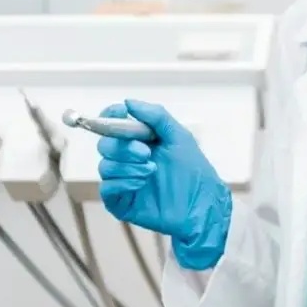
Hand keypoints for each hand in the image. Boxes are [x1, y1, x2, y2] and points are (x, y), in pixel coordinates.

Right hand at [96, 99, 231, 269]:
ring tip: (151, 170)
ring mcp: (123, 180)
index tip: (120, 112)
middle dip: (124, 146)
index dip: (110, 117)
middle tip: (147, 153)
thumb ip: (156, 116)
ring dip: (127, 166)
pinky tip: (141, 183)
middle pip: (105, 144)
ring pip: (105, 166)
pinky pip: (107, 188)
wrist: (201, 205)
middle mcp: (127, 159)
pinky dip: (123, 182)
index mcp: (137, 140)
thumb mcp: (178, 136)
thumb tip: (128, 102)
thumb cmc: (193, 171)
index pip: (112, 124)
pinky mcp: (121, 201)